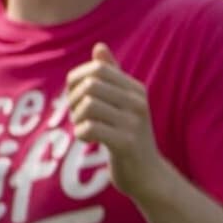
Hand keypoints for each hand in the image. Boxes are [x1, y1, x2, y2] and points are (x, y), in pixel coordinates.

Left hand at [66, 43, 163, 194]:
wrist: (148, 175)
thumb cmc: (129, 136)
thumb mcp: (123, 103)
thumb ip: (112, 76)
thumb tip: (99, 46)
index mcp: (136, 88)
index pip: (96, 69)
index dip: (77, 81)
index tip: (77, 98)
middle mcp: (138, 101)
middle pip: (90, 85)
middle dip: (74, 99)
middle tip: (77, 115)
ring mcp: (134, 122)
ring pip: (88, 105)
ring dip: (77, 118)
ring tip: (83, 127)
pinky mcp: (126, 143)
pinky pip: (90, 128)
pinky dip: (81, 134)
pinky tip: (87, 140)